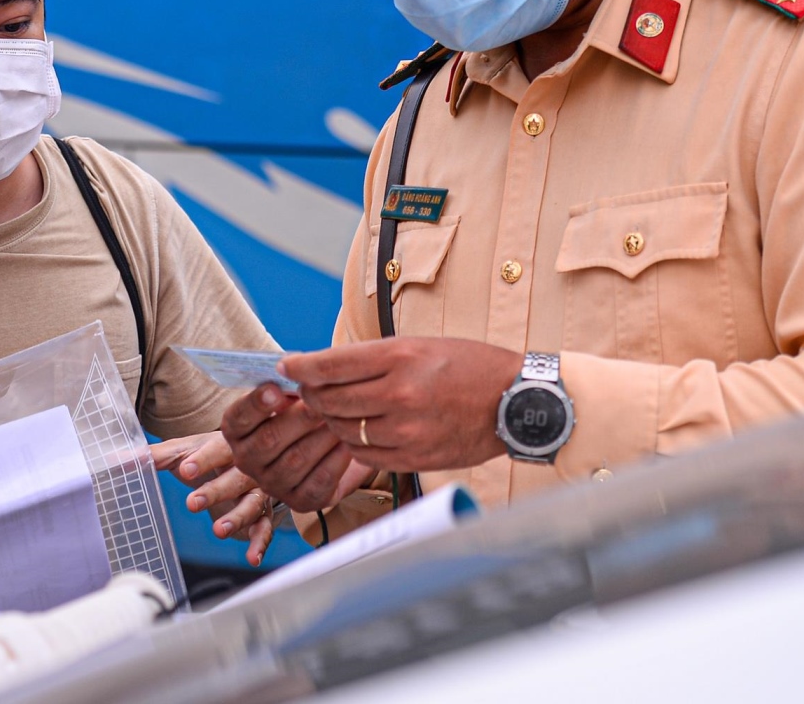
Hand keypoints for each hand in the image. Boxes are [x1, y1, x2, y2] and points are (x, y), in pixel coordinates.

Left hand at [152, 431, 274, 566]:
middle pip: (236, 477)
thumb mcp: (181, 452)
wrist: (243, 459)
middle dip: (215, 491)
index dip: (203, 459)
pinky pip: (265, 528)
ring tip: (218, 531)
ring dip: (237, 518)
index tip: (185, 469)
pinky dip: (260, 543)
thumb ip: (152, 457)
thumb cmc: (206, 455)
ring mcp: (257, 490)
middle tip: (192, 503)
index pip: (216, 448)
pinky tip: (252, 557)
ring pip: (252, 504)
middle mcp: (246, 467)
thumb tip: (112, 459)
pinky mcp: (263, 513)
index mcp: (225, 445)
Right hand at [220, 388, 375, 513]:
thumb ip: (285, 387)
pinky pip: (319, 480)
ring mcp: (272, 484)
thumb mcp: (286, 397)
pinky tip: (348, 442)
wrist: (320, 450)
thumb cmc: (299, 414)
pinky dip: (336, 459)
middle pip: (269, 439)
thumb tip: (298, 375)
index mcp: (235, 431)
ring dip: (322, 436)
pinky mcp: (300, 501)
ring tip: (341, 417)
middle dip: (298, 418)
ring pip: (296, 460)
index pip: (239, 418)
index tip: (276, 389)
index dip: (256, 404)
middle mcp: (247, 460)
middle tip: (321, 401)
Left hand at [281, 337, 519, 471]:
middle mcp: (400, 394)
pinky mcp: (415, 458)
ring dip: (333, 420)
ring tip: (336, 410)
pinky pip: (366, 454)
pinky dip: (356, 442)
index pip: (331, 365)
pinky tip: (362, 430)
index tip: (287, 367)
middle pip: (330, 399)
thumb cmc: (469, 367)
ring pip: (345, 429)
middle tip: (308, 390)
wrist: (516, 403)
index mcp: (400, 357)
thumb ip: (374, 358)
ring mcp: (407, 430)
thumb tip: (326, 367)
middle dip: (312, 395)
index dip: (301, 367)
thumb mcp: (420, 346)